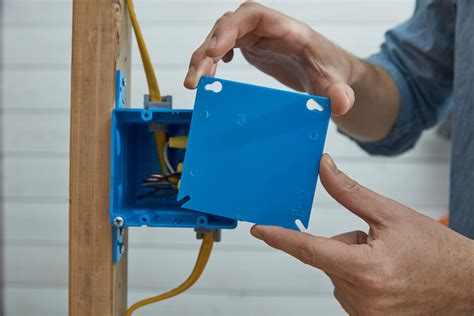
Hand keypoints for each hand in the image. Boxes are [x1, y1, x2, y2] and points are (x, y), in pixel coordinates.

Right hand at [184, 1, 360, 115]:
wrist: (327, 69)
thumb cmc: (329, 70)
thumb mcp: (335, 83)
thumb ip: (339, 93)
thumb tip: (341, 104)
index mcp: (287, 30)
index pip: (252, 16)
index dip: (229, 29)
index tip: (213, 50)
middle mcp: (268, 28)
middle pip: (228, 26)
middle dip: (207, 49)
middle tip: (196, 79)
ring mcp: (257, 36)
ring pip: (221, 36)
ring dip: (203, 57)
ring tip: (195, 82)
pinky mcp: (251, 46)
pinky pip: (223, 45)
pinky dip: (211, 59)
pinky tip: (209, 74)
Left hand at [251, 154, 473, 314]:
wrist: (466, 285)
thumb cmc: (434, 250)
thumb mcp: (391, 214)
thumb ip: (350, 192)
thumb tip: (323, 167)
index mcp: (366, 269)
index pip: (310, 250)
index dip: (281, 238)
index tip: (259, 229)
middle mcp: (362, 298)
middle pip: (328, 258)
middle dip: (344, 246)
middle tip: (379, 245)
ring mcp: (365, 315)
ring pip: (336, 274)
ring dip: (353, 264)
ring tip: (388, 264)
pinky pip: (346, 290)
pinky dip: (358, 279)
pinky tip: (385, 278)